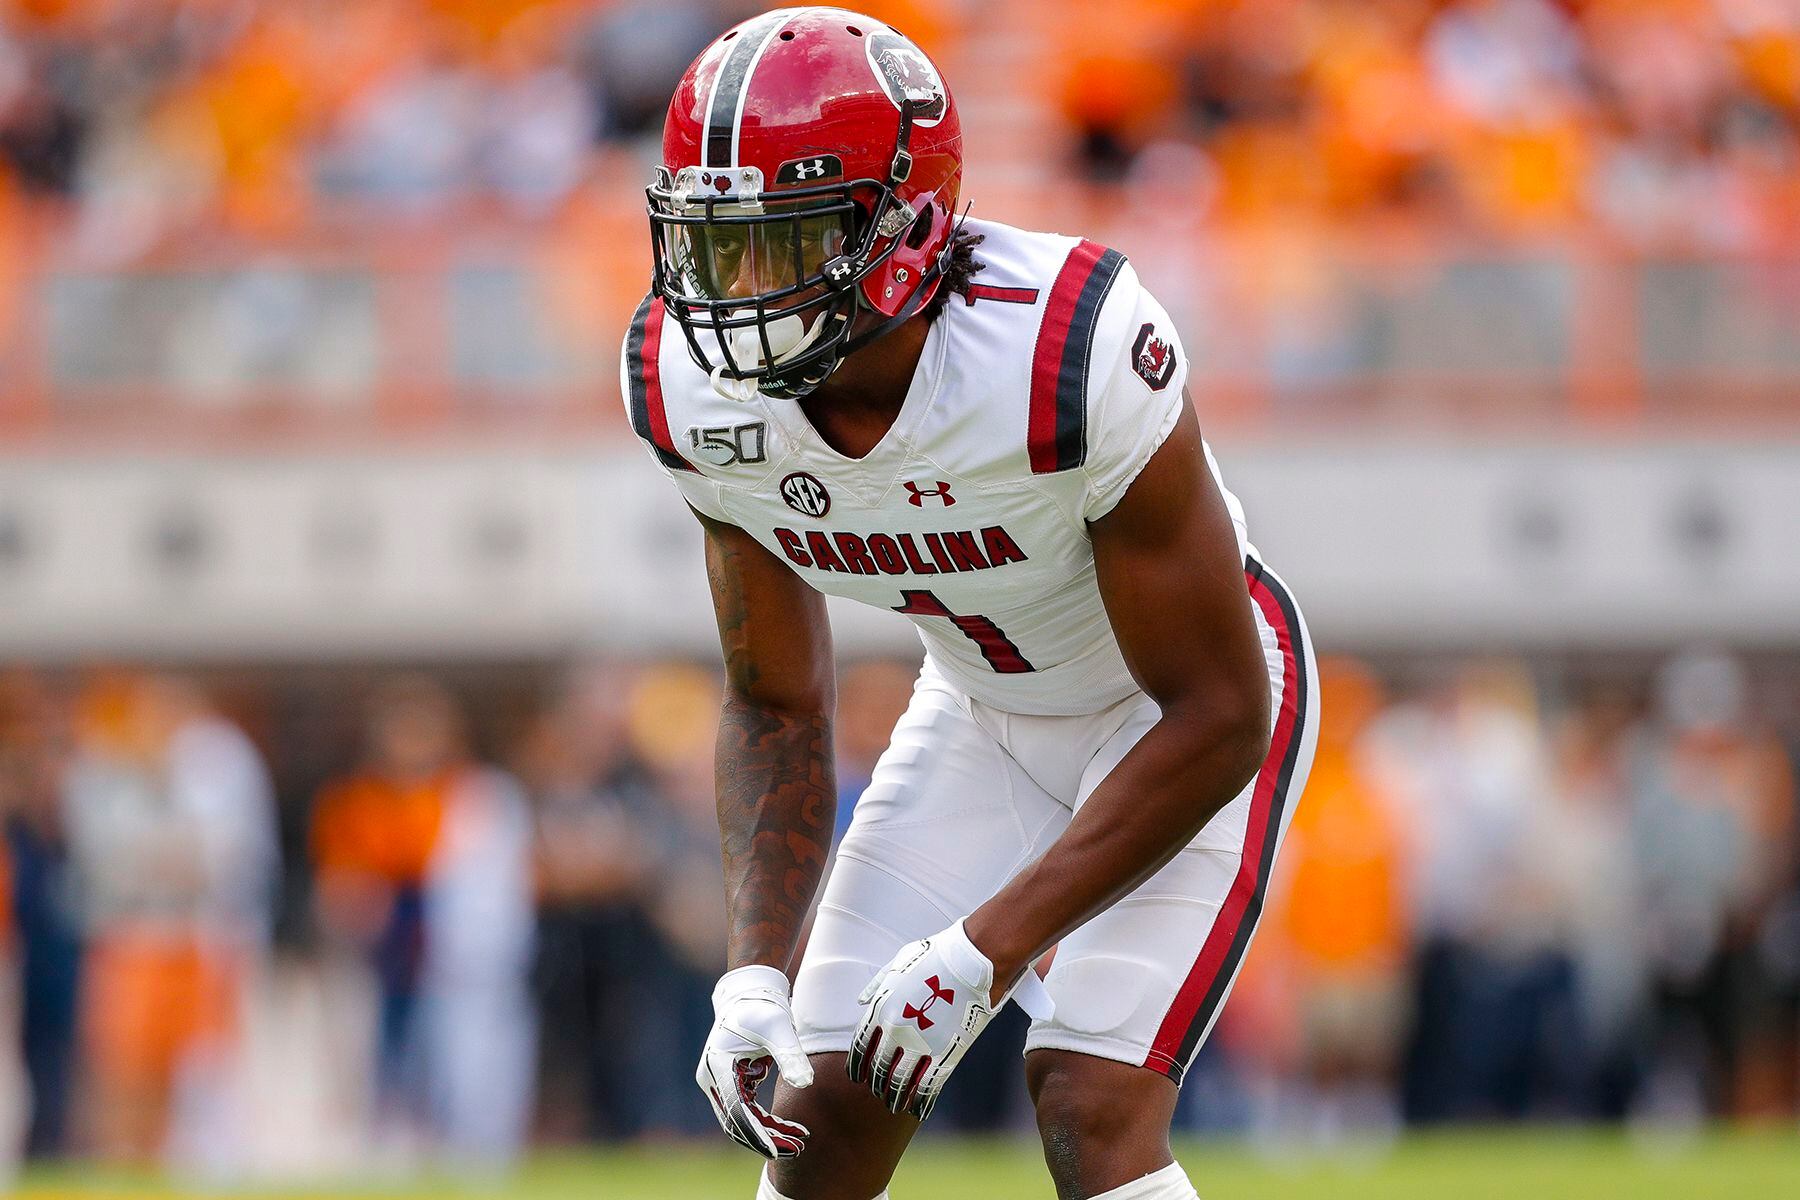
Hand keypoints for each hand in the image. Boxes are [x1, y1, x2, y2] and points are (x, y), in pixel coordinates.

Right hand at [696, 965, 814, 1157]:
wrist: (749, 993)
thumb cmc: (763, 1008)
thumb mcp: (780, 1028)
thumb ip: (791, 1055)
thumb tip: (805, 1083)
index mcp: (719, 1065)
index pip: (737, 1110)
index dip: (757, 1134)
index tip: (779, 1150)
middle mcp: (712, 1077)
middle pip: (736, 1121)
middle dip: (766, 1139)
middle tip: (797, 1149)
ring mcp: (718, 1081)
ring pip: (740, 1120)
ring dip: (767, 1133)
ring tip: (798, 1142)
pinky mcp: (728, 1082)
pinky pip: (745, 1110)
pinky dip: (764, 1122)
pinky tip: (788, 1128)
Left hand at [847, 919, 1053, 1119]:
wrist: (970, 961)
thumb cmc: (934, 958)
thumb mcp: (897, 965)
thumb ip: (876, 986)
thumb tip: (861, 1002)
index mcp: (881, 1009)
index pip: (860, 1046)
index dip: (856, 1065)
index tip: (855, 1077)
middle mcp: (895, 1030)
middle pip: (878, 1067)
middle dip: (875, 1084)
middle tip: (876, 1093)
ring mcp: (920, 1043)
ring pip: (900, 1082)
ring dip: (894, 1097)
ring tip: (893, 1106)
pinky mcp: (945, 1052)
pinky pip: (928, 1086)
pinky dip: (921, 1102)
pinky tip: (918, 1111)